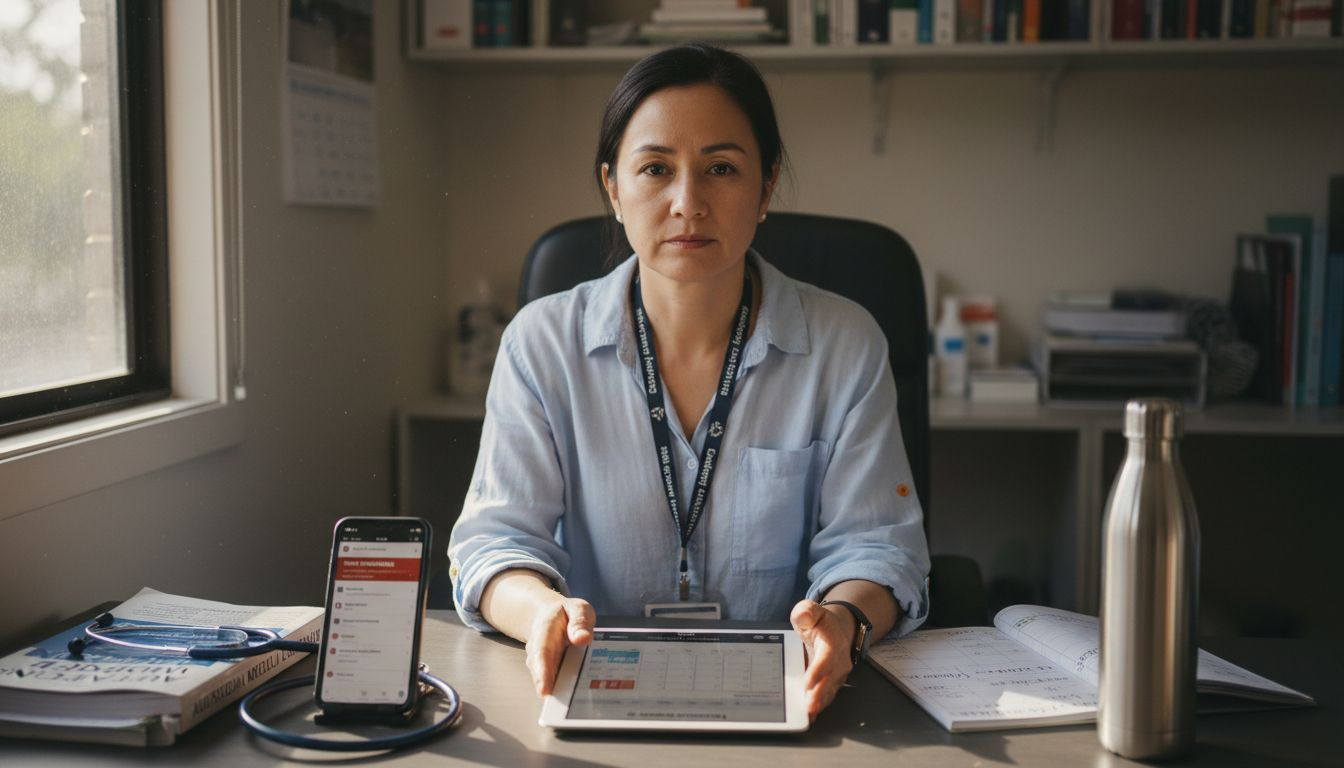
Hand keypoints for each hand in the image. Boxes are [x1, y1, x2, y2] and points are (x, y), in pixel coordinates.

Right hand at [524, 596, 594, 696]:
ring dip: (559, 694)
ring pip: (548, 682)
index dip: (542, 673)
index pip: (541, 653)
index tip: (545, 690)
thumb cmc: (565, 614)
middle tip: (564, 706)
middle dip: (552, 691)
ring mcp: (542, 664)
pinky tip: (578, 701)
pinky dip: (565, 692)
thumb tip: (583, 638)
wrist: (549, 615)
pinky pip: (556, 684)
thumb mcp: (577, 608)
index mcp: (544, 632)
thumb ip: (580, 621)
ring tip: (574, 707)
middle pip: (542, 674)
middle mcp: (538, 651)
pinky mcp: (550, 673)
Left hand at [790, 599, 854, 720]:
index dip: (818, 671)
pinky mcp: (833, 684)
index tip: (808, 682)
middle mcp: (838, 661)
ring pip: (829, 692)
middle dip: (818, 695)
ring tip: (806, 715)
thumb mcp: (811, 610)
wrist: (836, 630)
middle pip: (829, 680)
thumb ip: (806, 611)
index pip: (826, 658)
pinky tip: (808, 716)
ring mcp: (837, 674)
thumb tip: (804, 615)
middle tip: (807, 708)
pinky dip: (818, 706)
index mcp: (832, 643)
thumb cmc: (820, 623)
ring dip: (818, 704)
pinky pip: (826, 696)